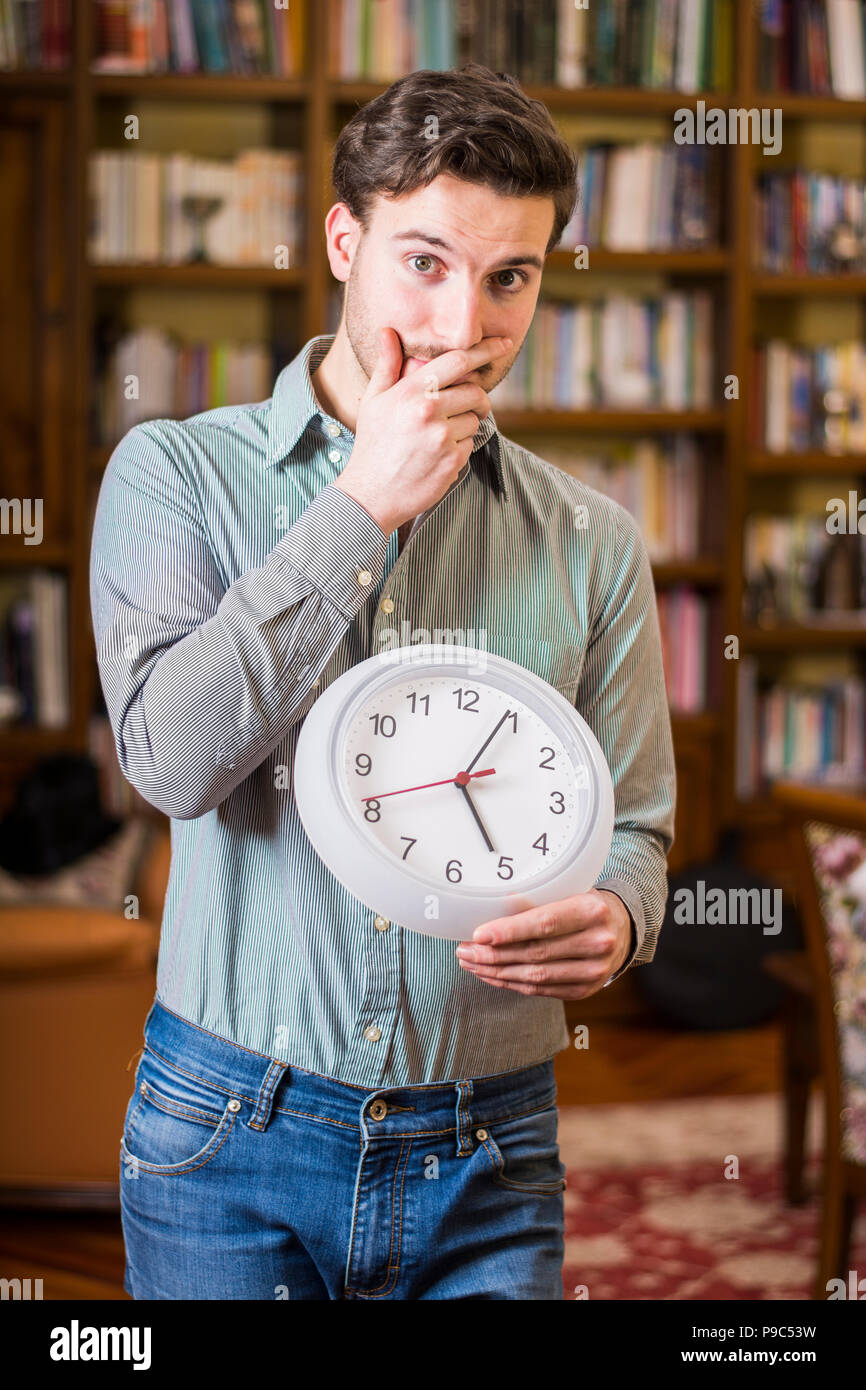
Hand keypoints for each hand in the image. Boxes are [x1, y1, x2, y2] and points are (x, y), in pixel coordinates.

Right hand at [333, 329, 511, 534]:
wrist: (371, 494)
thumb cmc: (372, 444)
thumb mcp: (374, 401)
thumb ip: (387, 365)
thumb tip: (387, 332)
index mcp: (411, 391)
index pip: (458, 361)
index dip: (485, 350)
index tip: (503, 343)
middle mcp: (429, 410)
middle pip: (476, 392)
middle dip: (476, 398)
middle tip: (464, 407)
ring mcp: (442, 437)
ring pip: (476, 419)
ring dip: (466, 424)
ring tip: (439, 436)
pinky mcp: (453, 461)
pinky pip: (471, 443)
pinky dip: (461, 447)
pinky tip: (438, 455)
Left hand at [455, 889, 632, 999]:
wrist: (622, 929)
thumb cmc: (586, 904)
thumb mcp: (570, 890)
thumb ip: (539, 898)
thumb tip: (496, 902)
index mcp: (592, 910)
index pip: (545, 923)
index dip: (509, 931)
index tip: (479, 934)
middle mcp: (597, 943)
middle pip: (535, 953)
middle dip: (493, 954)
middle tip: (465, 950)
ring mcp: (594, 971)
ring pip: (535, 976)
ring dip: (497, 972)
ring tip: (471, 963)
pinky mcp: (585, 990)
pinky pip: (541, 990)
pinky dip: (512, 983)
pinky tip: (492, 975)